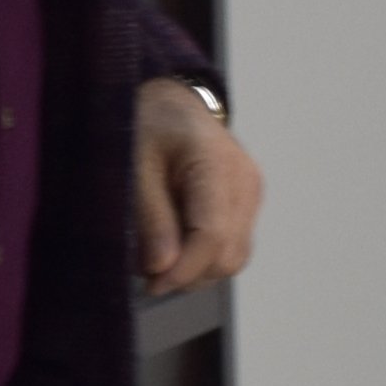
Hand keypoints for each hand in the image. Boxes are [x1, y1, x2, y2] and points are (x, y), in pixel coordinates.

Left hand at [133, 81, 259, 296]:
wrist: (169, 102)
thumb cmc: (148, 123)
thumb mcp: (134, 165)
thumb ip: (150, 217)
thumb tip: (161, 269)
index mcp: (216, 163)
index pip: (211, 236)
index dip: (183, 270)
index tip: (152, 284)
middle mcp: (245, 181)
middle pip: (227, 255)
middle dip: (188, 273)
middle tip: (147, 271)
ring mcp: (250, 193)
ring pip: (234, 258)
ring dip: (197, 269)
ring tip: (158, 254)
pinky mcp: (246, 204)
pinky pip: (232, 246)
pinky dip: (205, 256)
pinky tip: (176, 243)